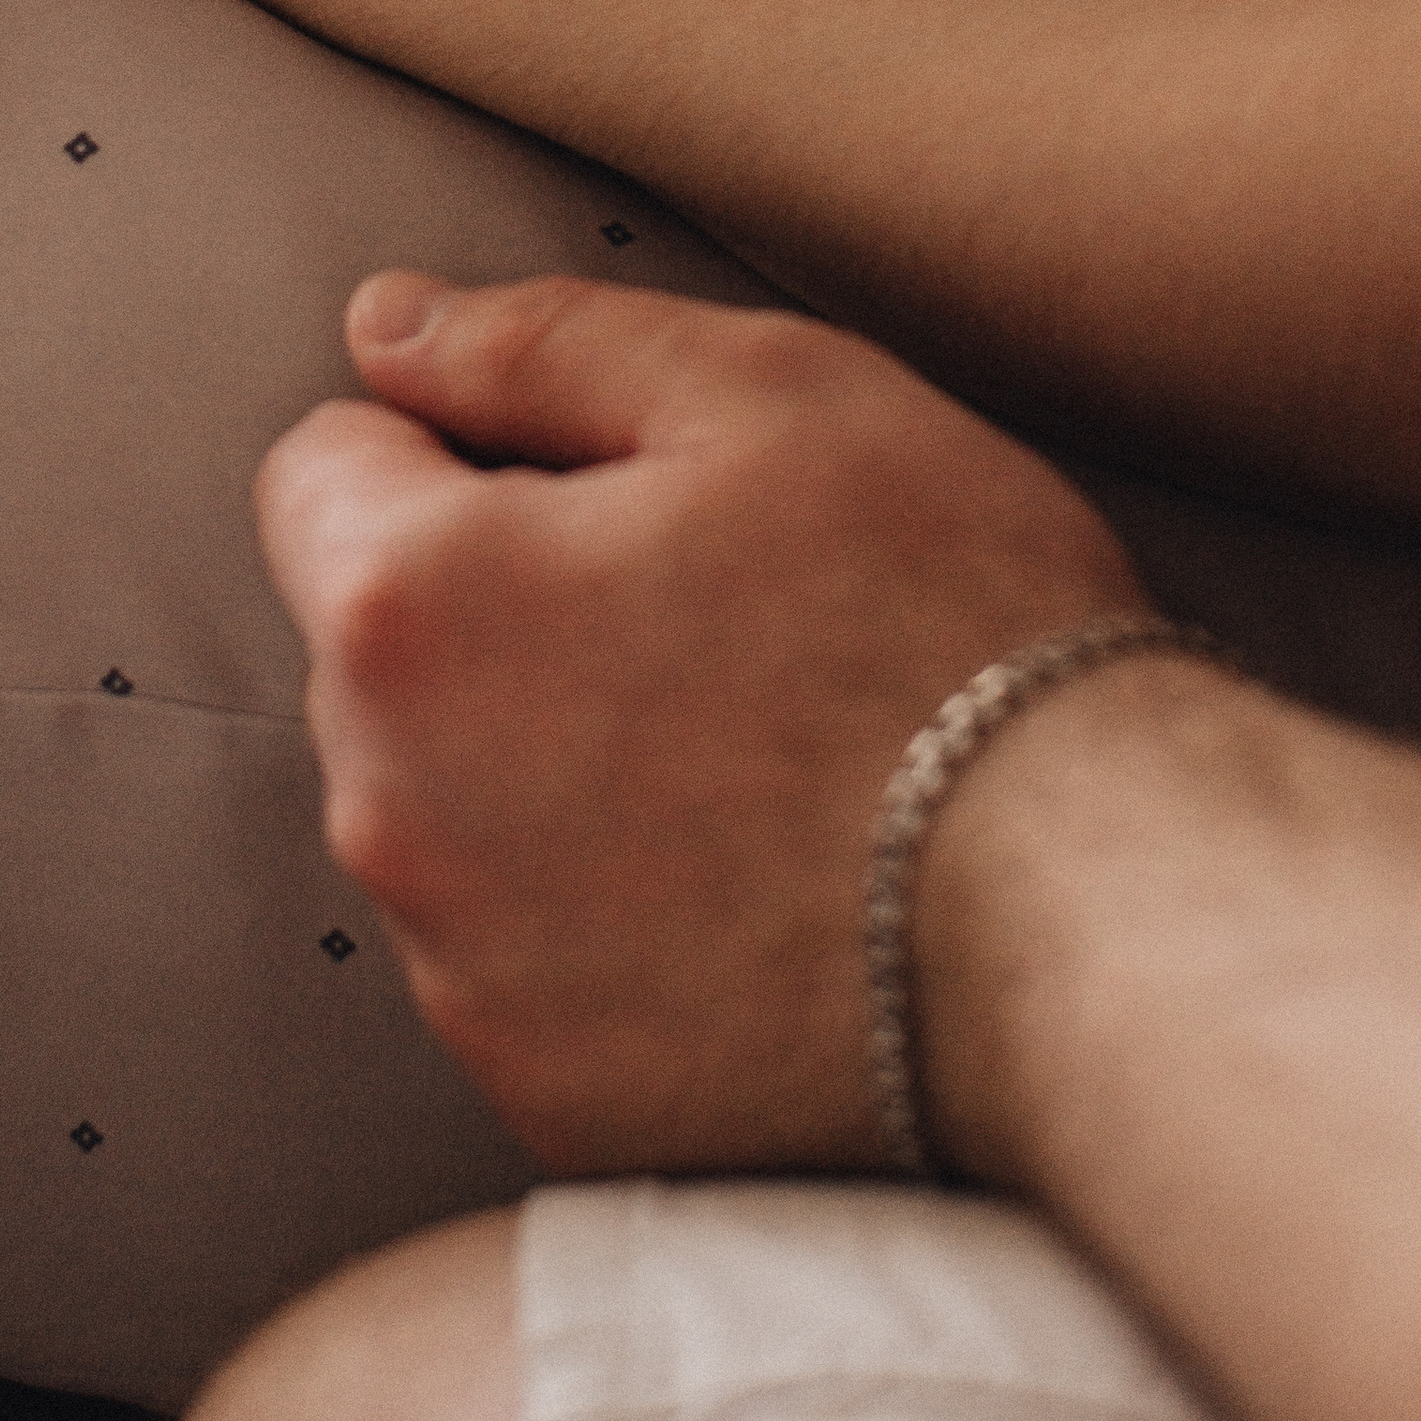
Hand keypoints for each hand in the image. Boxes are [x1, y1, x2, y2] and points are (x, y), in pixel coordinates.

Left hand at [255, 271, 1145, 1176]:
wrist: (1095, 917)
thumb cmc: (942, 621)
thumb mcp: (764, 391)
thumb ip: (536, 344)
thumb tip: (387, 328)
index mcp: (412, 607)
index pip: (324, 465)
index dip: (466, 446)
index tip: (613, 488)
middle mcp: (389, 804)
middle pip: (384, 643)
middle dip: (502, 606)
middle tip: (713, 613)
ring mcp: (463, 970)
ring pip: (452, 800)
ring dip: (549, 760)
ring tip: (755, 755)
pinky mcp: (546, 1092)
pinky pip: (527, 950)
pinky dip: (608, 911)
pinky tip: (759, 882)